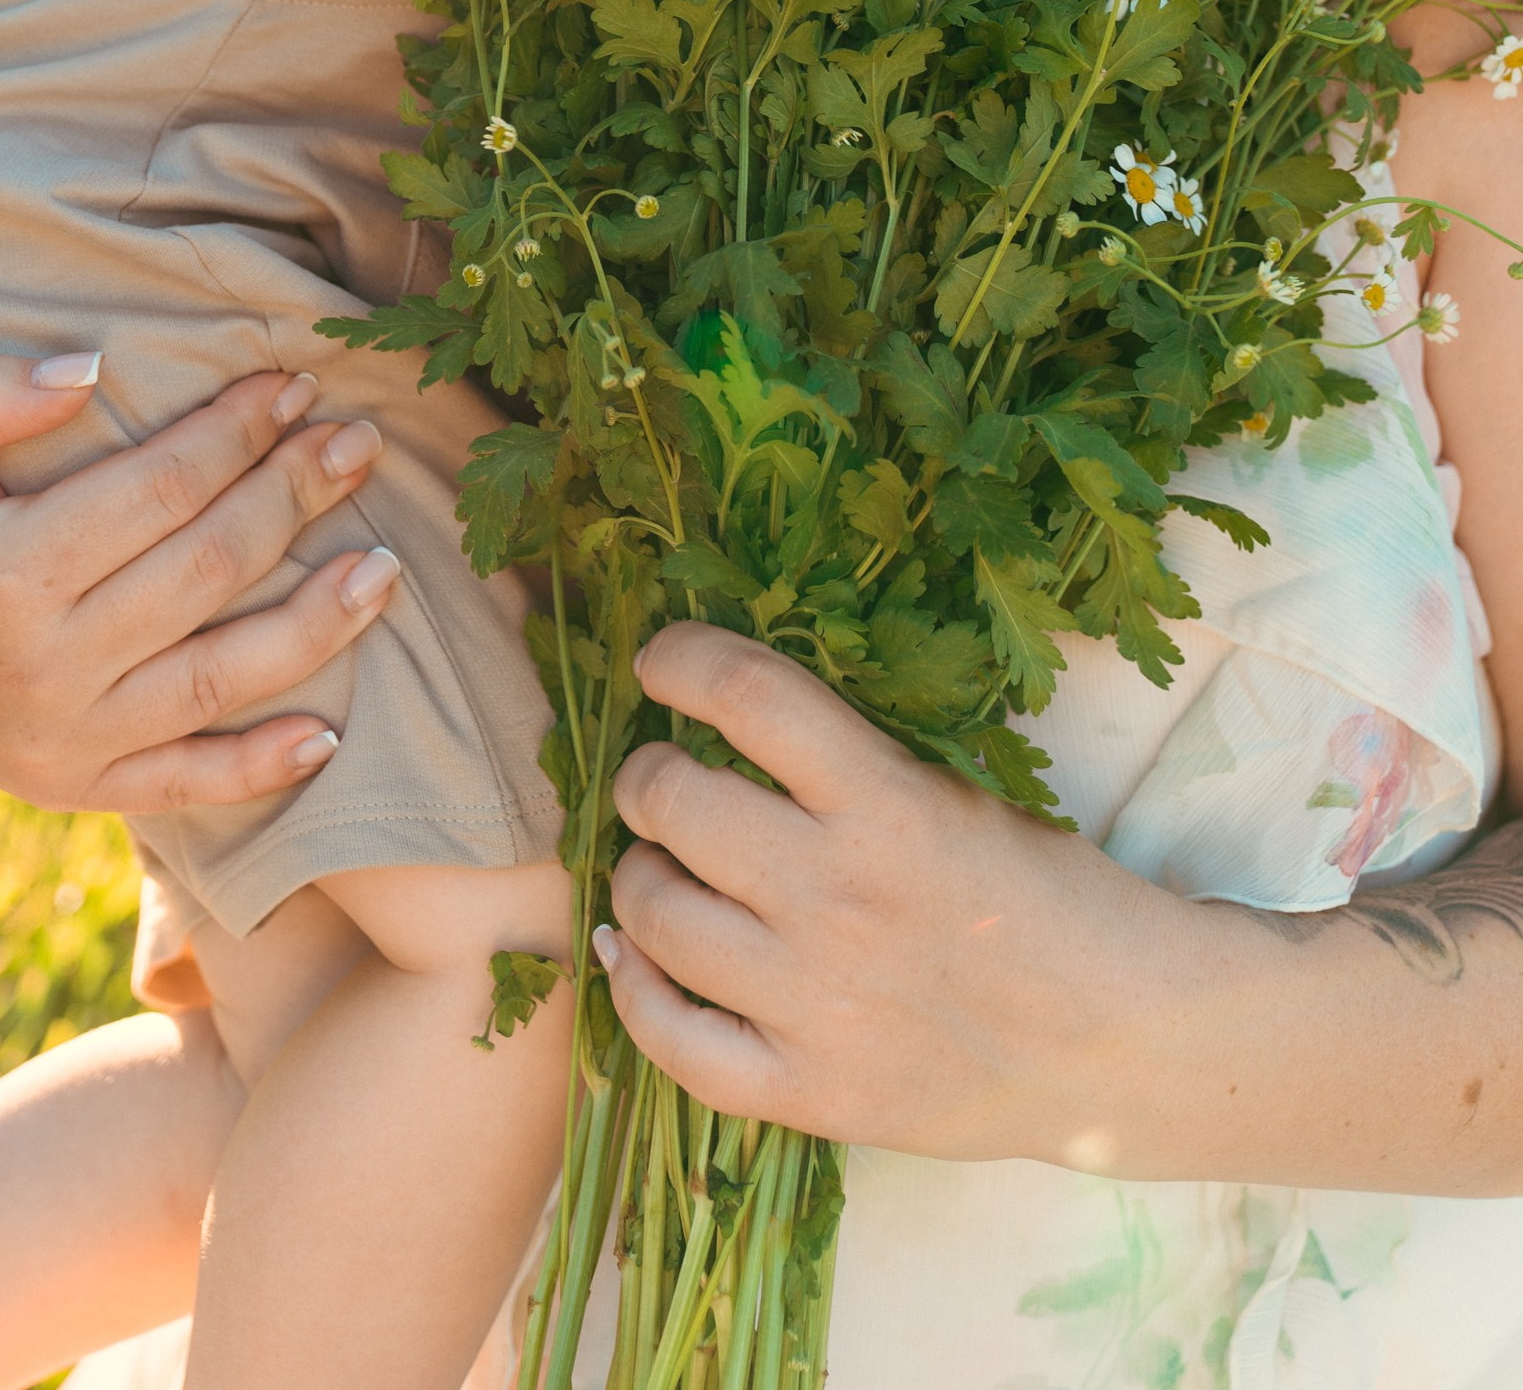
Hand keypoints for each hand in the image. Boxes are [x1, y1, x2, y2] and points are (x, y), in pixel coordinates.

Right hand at [0, 358, 402, 813]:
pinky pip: (188, 787)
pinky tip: (331, 732)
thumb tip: (92, 365)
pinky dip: (262, 767)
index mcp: (6, 576)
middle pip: (205, 573)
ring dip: (316, 623)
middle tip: (357, 440)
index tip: (292, 383)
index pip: (157, 492)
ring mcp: (68, 742)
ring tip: (388, 565)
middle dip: (292, 497)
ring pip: (220, 682)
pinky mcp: (80, 787)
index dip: (234, 433)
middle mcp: (46, 670)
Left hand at [590, 626, 1213, 1168]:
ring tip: (659, 866)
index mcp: (889, 804)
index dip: (680, 661)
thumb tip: (724, 711)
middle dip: (646, 776)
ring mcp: (818, 1005)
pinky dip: (633, 992)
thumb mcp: (957, 793)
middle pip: (674, 803)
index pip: (745, 695)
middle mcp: (838, 897)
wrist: (1125, 1042)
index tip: (658, 660)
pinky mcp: (813, 1094)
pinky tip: (629, 956)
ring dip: (638, 874)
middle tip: (658, 778)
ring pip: (656, 916)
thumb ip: (849, 760)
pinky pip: (674, 1043)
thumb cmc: (1046, 898)